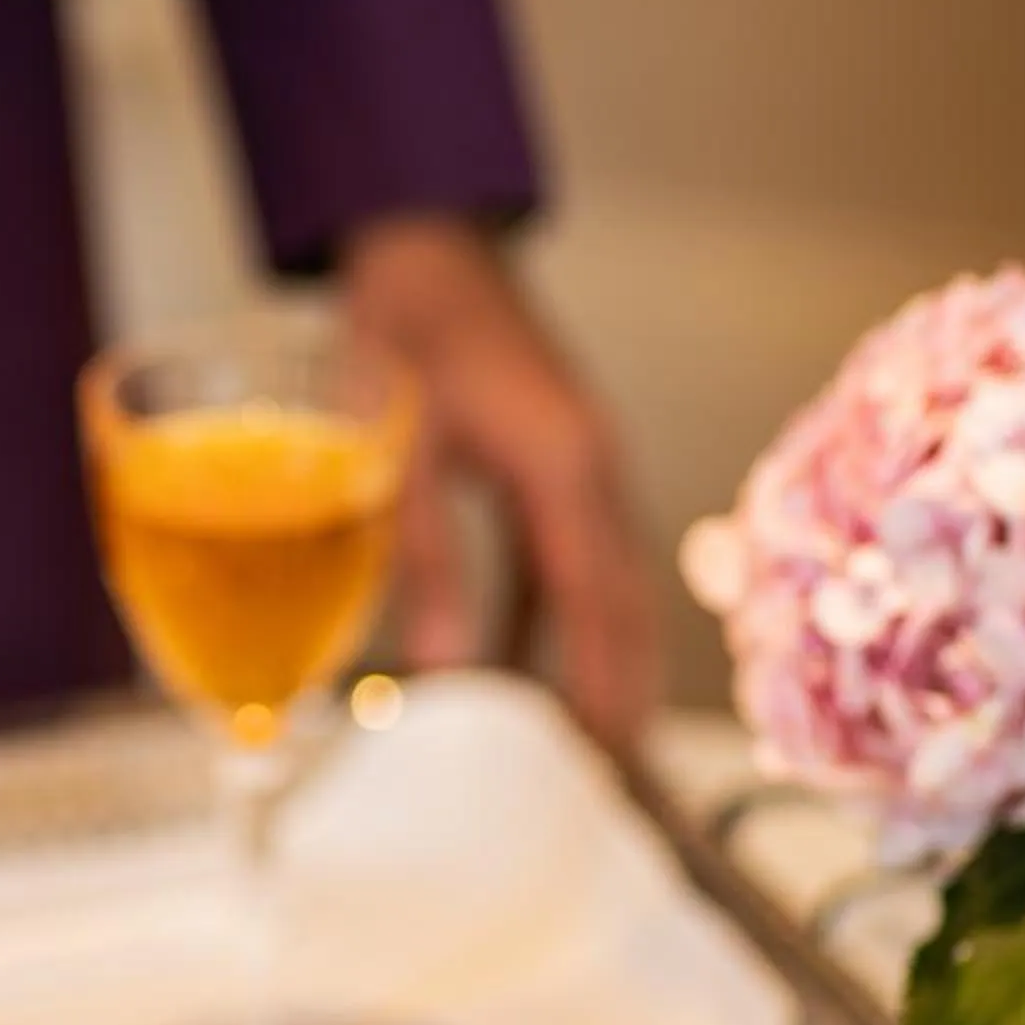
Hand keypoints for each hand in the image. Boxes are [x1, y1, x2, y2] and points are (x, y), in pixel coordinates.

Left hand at [340, 214, 660, 752]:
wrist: (421, 245)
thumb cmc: (403, 321)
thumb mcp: (398, 444)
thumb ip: (423, 556)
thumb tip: (443, 668)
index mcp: (561, 461)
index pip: (598, 601)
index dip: (605, 685)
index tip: (604, 755)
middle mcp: (590, 466)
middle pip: (626, 604)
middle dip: (625, 692)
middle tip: (613, 779)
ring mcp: (582, 467)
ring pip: (608, 589)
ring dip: (601, 664)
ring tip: (587, 748)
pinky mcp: (558, 470)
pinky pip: (568, 565)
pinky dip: (555, 624)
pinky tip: (510, 672)